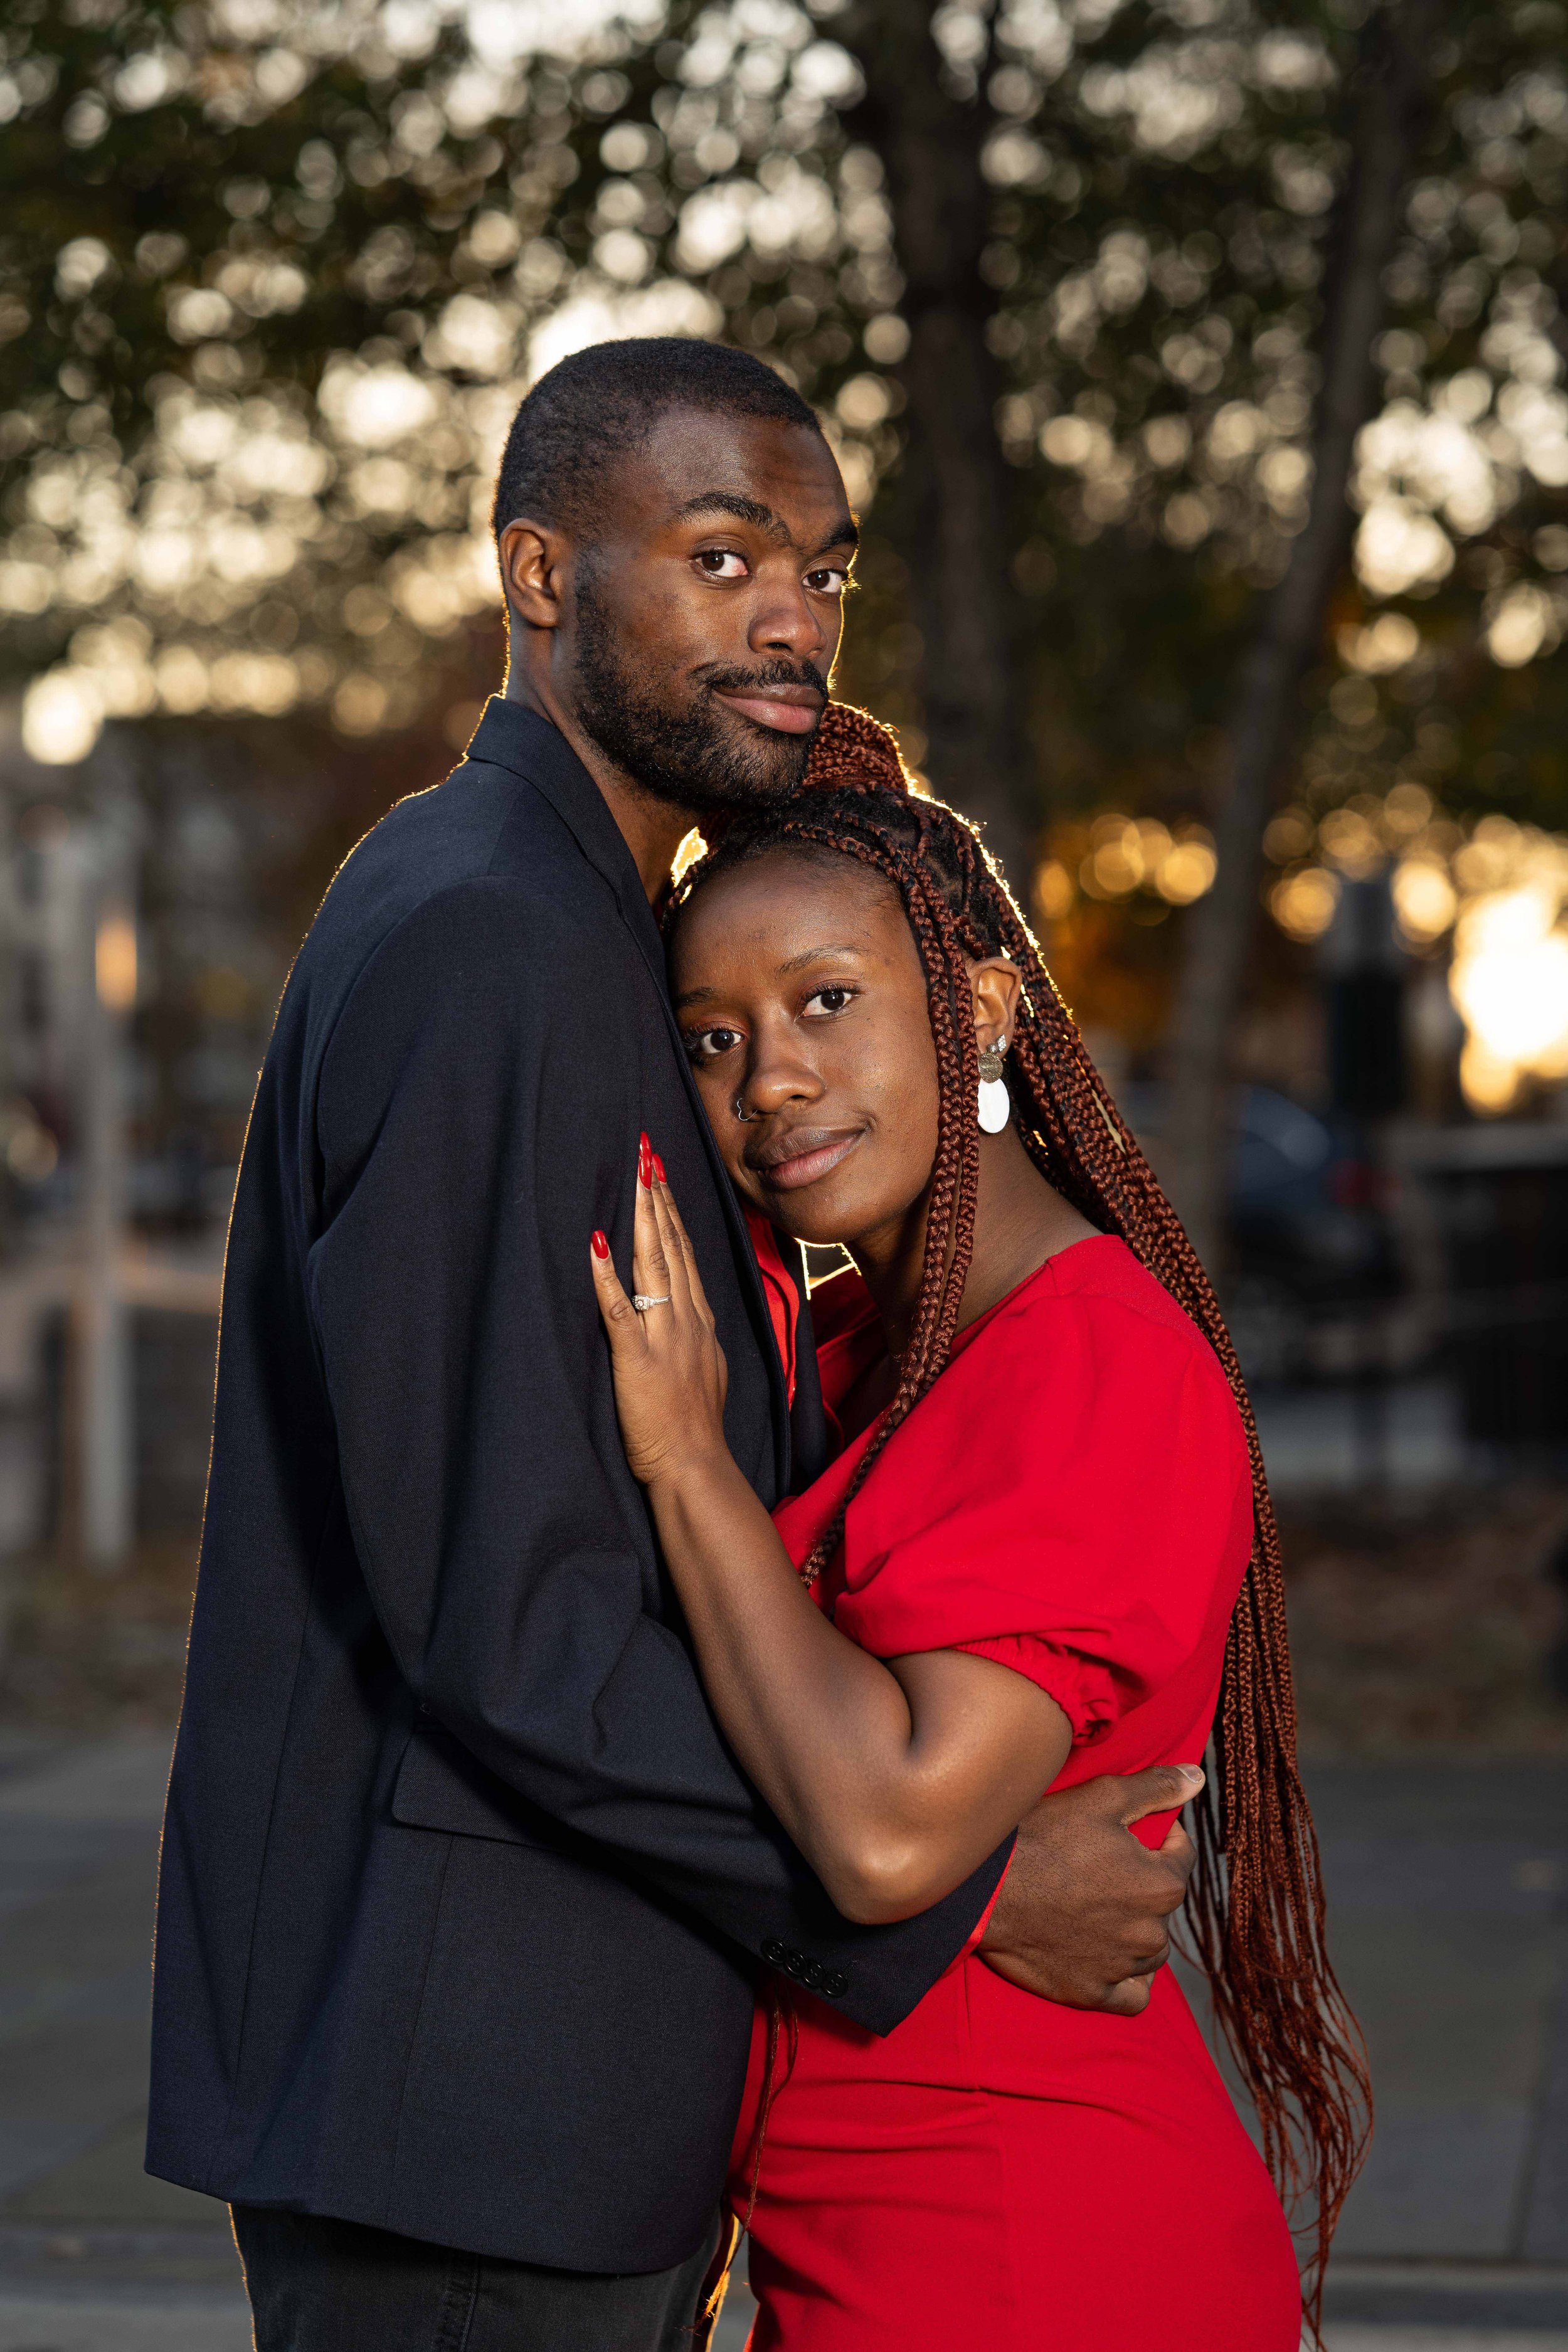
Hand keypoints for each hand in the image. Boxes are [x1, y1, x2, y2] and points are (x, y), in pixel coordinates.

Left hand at [591, 1136, 729, 1487]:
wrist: (696, 1467)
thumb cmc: (693, 1428)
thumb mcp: (705, 1371)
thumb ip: (693, 1336)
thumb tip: (687, 1312)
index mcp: (698, 1321)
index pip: (684, 1253)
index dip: (671, 1211)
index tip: (660, 1174)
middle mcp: (685, 1320)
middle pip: (671, 1247)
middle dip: (657, 1197)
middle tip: (647, 1152)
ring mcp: (664, 1337)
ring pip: (654, 1266)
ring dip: (642, 1219)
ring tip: (635, 1177)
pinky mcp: (637, 1359)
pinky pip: (620, 1311)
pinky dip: (606, 1277)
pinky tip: (596, 1244)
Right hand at [978, 1765, 1203, 2015]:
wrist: (986, 1887)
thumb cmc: (1044, 1837)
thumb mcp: (1102, 1797)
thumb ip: (1156, 1788)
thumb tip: (1197, 1777)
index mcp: (1162, 1884)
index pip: (1181, 1854)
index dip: (1157, 1835)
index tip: (1125, 1830)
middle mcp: (1151, 1932)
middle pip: (1162, 1902)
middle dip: (1142, 1882)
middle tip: (1100, 1865)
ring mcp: (1122, 1967)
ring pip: (1149, 1948)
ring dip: (1135, 1929)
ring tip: (1097, 1907)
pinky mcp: (1092, 1993)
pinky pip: (1132, 1995)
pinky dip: (1127, 1978)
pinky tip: (1108, 1957)